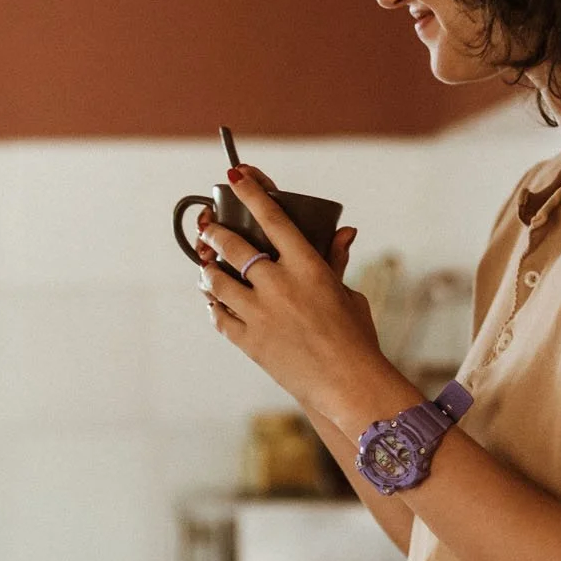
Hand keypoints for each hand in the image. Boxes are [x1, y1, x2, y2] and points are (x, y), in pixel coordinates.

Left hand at [196, 166, 392, 421]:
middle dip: (217, 232)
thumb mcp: (347, 293)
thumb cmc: (355, 338)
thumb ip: (335, 260)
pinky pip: (219, 316)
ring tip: (205, 264)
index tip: (235, 176)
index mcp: (307, 265)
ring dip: (208, 269)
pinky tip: (213, 298)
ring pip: (218, 281)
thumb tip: (346, 230)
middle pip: (235, 247)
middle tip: (208, 226)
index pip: (273, 217)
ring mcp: (261, 312)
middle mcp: (279, 283)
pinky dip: (214, 304)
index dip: (251, 192)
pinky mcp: (249, 340)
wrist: (346, 384)